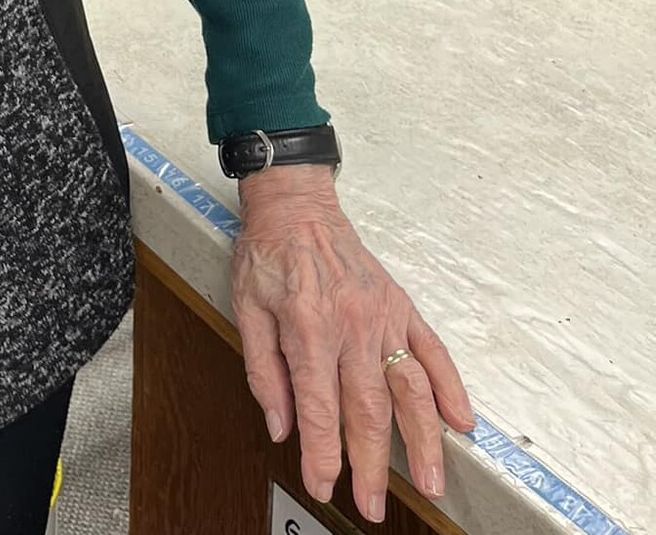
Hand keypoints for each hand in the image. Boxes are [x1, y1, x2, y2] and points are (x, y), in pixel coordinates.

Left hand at [230, 166, 474, 524]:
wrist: (295, 204)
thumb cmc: (267, 253)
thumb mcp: (247, 309)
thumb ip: (264, 373)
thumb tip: (282, 427)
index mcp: (308, 327)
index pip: (320, 408)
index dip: (323, 455)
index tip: (324, 486)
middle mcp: (351, 324)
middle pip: (369, 409)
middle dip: (373, 465)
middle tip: (372, 504)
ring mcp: (382, 315)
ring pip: (410, 388)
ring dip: (424, 440)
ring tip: (431, 480)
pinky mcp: (401, 305)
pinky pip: (433, 351)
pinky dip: (450, 387)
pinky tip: (461, 421)